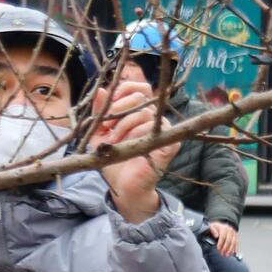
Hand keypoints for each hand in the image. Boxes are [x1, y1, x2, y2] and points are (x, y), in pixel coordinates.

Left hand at [88, 80, 174, 222]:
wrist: (122, 184)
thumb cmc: (114, 157)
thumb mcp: (99, 133)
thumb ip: (99, 112)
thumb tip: (100, 90)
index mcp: (140, 111)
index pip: (139, 87)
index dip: (122, 90)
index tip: (107, 104)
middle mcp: (155, 117)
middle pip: (140, 95)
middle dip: (117, 109)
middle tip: (107, 127)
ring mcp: (165, 129)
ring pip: (143, 112)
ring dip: (122, 126)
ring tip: (115, 141)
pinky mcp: (171, 142)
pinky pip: (153, 126)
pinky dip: (135, 134)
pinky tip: (128, 145)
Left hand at [208, 220, 238, 256]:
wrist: (221, 225)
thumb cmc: (216, 227)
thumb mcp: (212, 227)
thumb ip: (213, 230)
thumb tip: (216, 236)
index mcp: (224, 228)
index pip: (223, 237)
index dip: (220, 243)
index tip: (218, 249)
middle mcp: (230, 231)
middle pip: (229, 240)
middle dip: (225, 248)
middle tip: (222, 253)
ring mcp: (234, 233)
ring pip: (234, 242)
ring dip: (230, 249)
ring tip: (227, 255)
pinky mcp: (236, 236)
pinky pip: (237, 243)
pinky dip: (236, 248)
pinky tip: (235, 253)